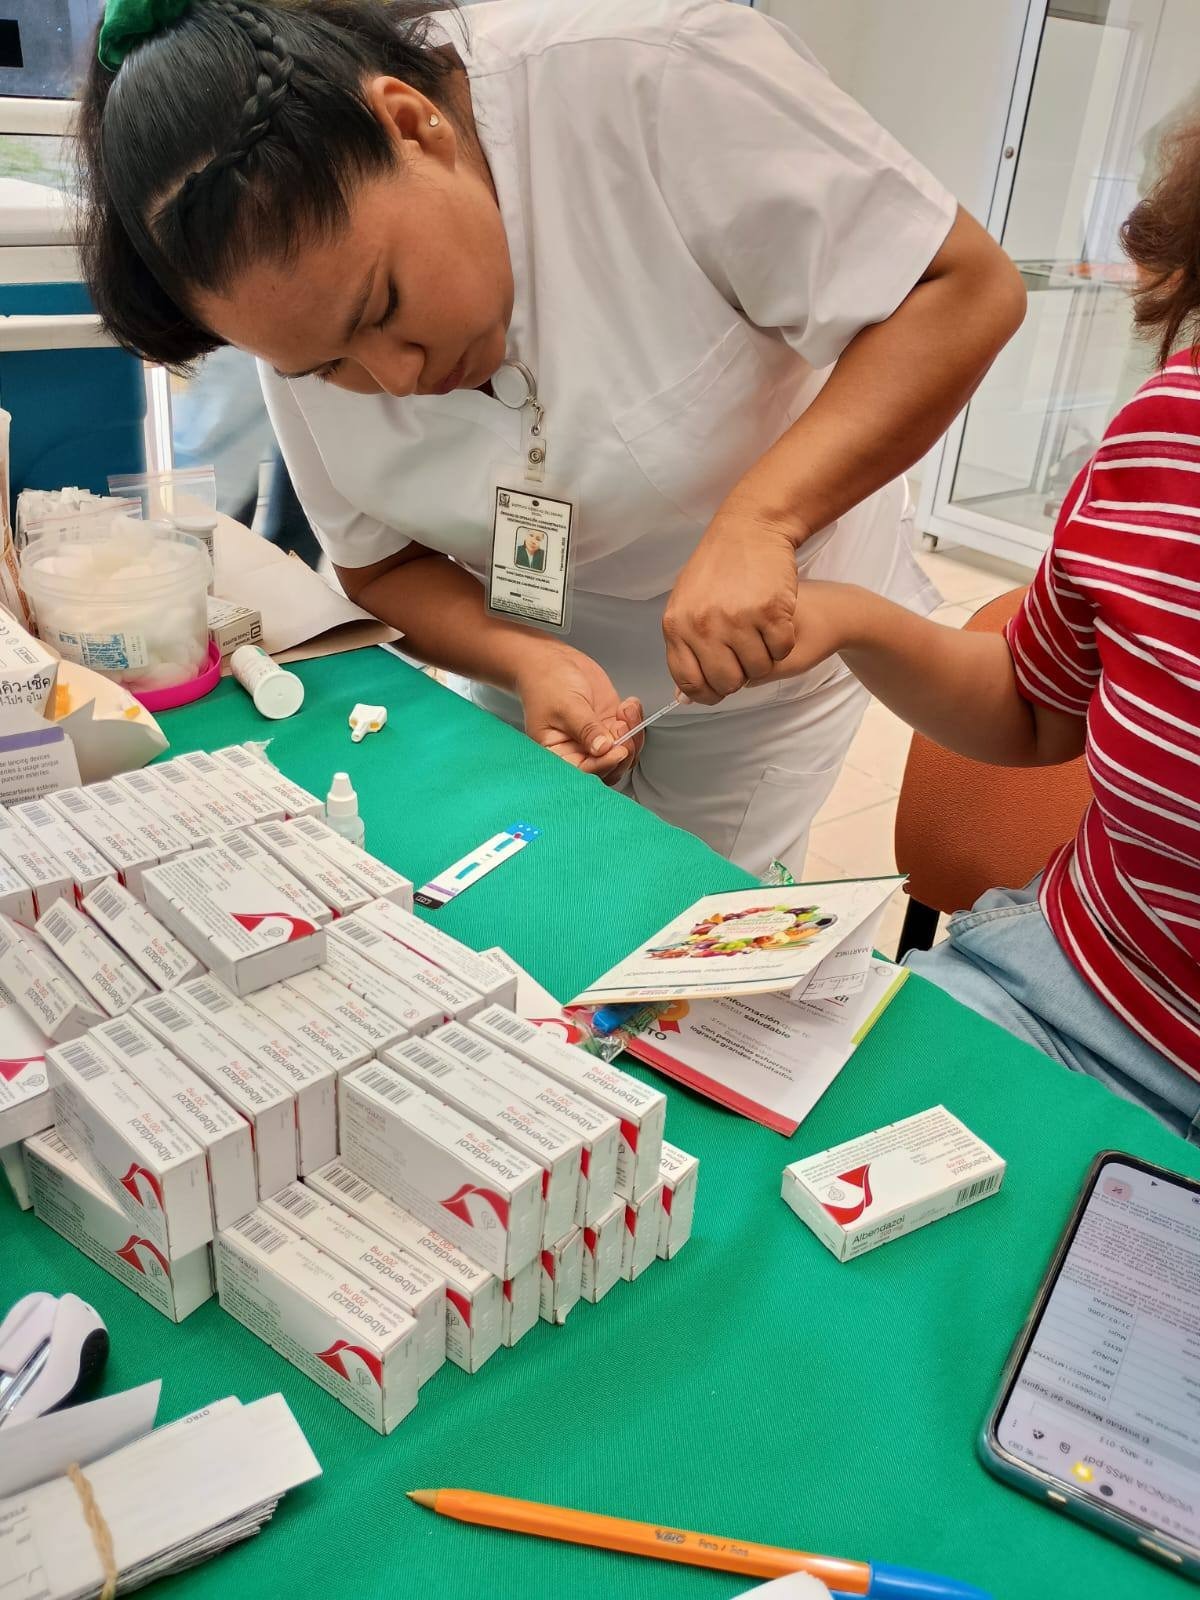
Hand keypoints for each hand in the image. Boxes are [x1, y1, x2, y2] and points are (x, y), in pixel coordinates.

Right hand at [516, 647, 644, 784]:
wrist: (550, 661)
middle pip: (609, 767)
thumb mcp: (566, 706)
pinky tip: (628, 705)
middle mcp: (578, 750)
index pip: (585, 771)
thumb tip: (603, 748)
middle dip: (623, 751)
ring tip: (624, 712)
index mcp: (559, 753)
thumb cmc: (546, 682)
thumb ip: (586, 728)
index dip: (604, 764)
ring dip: (633, 735)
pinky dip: (636, 720)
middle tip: (622, 728)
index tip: (618, 750)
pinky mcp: (609, 724)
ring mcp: (597, 738)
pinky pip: (630, 733)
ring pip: (624, 752)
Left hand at [662, 509, 800, 703]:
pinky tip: (776, 620)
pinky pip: (781, 650)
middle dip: (740, 675)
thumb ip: (684, 649)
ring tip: (760, 632)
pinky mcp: (771, 612)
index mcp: (677, 626)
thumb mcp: (686, 605)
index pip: (690, 683)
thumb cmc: (717, 567)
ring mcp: (738, 619)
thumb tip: (684, 696)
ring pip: (757, 669)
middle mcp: (704, 625)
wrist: (750, 528)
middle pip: (727, 682)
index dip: (708, 693)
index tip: (720, 688)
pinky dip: (783, 642)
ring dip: (764, 657)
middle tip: (745, 654)